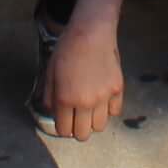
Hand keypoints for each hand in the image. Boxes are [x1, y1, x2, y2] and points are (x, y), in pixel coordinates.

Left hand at [40, 24, 123, 140]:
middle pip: (83, 134)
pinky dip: (108, 110)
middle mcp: (85, 102)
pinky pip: (114, 112)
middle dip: (77, 129)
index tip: (64, 120)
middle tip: (77, 118)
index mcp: (65, 99)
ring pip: (100, 126)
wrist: (91, 32)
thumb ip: (49, 96)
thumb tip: (53, 112)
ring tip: (90, 109)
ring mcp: (104, 97)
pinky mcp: (118, 89)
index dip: (62, 127)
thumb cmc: (67, 49)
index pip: (64, 130)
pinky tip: (102, 99)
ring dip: (93, 121)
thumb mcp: (50, 72)